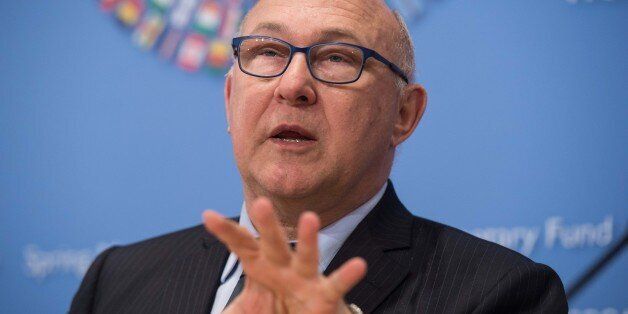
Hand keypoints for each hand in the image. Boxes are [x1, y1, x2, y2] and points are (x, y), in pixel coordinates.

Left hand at [203, 198, 366, 313]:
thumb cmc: (273, 311)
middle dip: (267, 224)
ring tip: (310, 218)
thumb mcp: (243, 310)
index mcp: (259, 267)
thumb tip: (210, 310)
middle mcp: (282, 267)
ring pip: (307, 256)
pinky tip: (359, 265)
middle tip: (260, 203)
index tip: (208, 216)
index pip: (242, 245)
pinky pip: (337, 284)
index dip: (226, 232)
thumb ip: (227, 310)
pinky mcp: (324, 296)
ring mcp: (304, 279)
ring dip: (308, 238)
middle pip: (273, 243)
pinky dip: (347, 275)